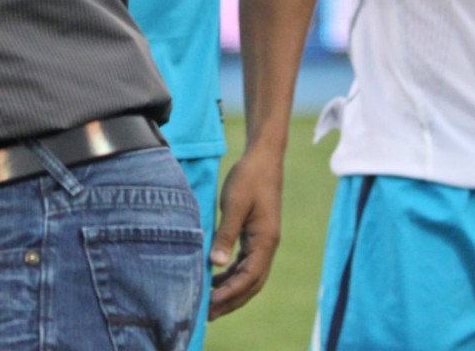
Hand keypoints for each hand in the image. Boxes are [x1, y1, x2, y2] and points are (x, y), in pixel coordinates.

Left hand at [208, 141, 283, 318]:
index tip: (210, 305)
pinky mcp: (256, 236)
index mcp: (266, 241)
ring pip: (249, 276)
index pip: (249, 278)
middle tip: (207, 315)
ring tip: (208, 303)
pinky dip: (231, 275)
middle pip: (251, 284)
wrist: (262, 160)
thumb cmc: (248, 179)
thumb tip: (215, 264)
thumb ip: (225, 234)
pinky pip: (245, 264)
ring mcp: (263, 242)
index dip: (229, 294)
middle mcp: (267, 246)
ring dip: (230, 291)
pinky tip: (215, 279)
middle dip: (230, 301)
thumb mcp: (233, 205)